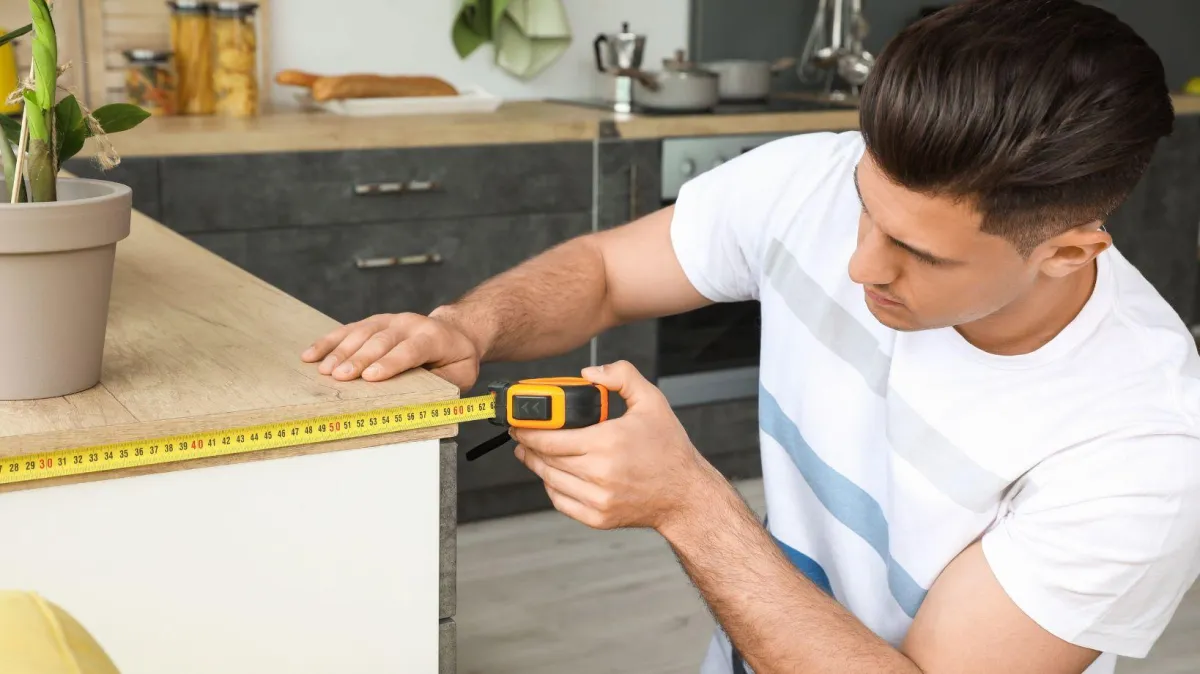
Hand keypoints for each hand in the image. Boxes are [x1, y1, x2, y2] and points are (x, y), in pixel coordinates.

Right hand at [300, 311, 482, 389]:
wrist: (455, 331)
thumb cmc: (456, 359)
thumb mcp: (462, 374)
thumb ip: (445, 383)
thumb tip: (424, 397)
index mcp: (434, 337)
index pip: (410, 349)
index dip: (390, 363)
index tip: (370, 377)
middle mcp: (410, 323)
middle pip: (381, 341)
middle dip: (359, 359)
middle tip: (340, 377)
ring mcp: (390, 320)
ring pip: (361, 333)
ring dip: (340, 351)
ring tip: (323, 370)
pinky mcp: (375, 322)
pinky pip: (349, 330)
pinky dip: (329, 342)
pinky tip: (311, 354)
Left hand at [511, 360, 719, 532]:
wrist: (685, 494)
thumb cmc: (669, 450)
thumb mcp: (652, 401)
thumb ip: (621, 376)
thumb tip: (589, 373)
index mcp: (607, 442)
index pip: (550, 438)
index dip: (528, 430)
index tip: (521, 423)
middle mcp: (600, 473)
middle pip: (545, 459)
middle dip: (528, 446)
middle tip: (523, 435)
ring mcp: (598, 499)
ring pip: (550, 481)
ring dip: (536, 466)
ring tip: (531, 454)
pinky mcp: (598, 517)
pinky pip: (561, 502)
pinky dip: (552, 488)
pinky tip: (552, 475)